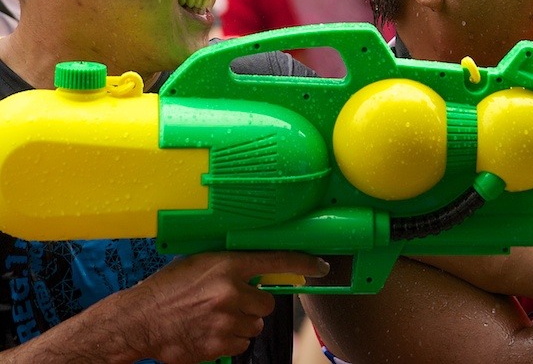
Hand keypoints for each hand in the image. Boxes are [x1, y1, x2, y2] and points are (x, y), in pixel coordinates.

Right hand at [118, 251, 328, 362]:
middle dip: (253, 305)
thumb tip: (258, 272)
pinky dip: (230, 341)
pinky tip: (209, 332)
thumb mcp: (199, 264)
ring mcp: (226, 320)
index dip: (303, 264)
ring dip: (241, 324)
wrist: (138, 321)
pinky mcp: (220, 344)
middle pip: (267, 304)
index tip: (320, 267)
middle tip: (230, 304)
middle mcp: (231, 291)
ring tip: (213, 319)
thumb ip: (230, 266)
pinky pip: (242, 343)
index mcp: (227, 265)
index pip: (276, 260)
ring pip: (255, 326)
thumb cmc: (166, 290)